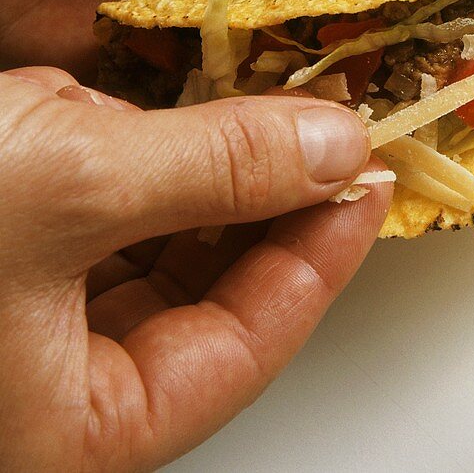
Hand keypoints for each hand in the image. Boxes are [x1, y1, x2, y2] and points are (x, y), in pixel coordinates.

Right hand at [0, 66, 391, 470]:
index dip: (322, 256)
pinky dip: (111, 156)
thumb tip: (334, 149)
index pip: (247, 347)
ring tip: (225, 112)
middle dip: (257, 202)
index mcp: (74, 431)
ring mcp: (18, 325)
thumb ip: (218, 167)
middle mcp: (47, 391)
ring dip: (182, 170)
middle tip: (320, 135)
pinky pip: (84, 215)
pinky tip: (112, 114)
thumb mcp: (75, 185)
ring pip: (144, 247)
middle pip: (202, 297)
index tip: (369, 179)